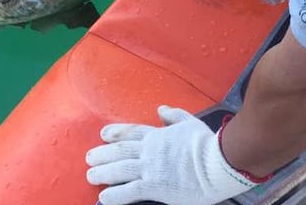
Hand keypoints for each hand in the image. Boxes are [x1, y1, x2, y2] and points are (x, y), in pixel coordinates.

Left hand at [85, 106, 257, 204]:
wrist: (217, 161)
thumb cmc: (207, 143)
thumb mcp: (190, 122)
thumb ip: (174, 115)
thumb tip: (161, 109)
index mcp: (158, 135)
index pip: (131, 132)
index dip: (115, 133)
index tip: (103, 134)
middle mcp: (150, 150)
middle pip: (120, 150)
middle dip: (102, 154)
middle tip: (89, 158)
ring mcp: (150, 168)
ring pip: (119, 170)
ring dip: (102, 173)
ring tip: (90, 176)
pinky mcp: (154, 186)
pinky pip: (129, 191)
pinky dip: (114, 195)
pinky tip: (104, 198)